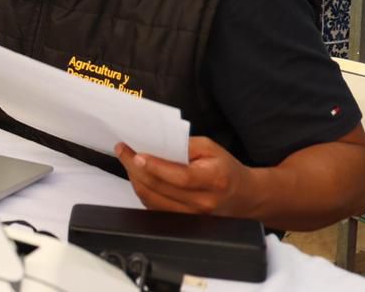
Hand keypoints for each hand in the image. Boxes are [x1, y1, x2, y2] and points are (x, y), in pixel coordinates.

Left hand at [115, 137, 257, 217]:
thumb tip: (158, 144)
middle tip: (123, 151)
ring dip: (135, 179)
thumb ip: (185, 145)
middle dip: (135, 168)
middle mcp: (202, 202)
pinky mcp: (182, 221)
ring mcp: (191, 216)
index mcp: (213, 180)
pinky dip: (142, 190)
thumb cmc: (225, 169)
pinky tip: (137, 176)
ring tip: (126, 161)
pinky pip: (154, 207)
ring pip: (152, 200)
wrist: (242, 196)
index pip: (180, 177)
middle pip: (160, 188)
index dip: (155, 167)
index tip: (136, 154)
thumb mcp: (211, 148)